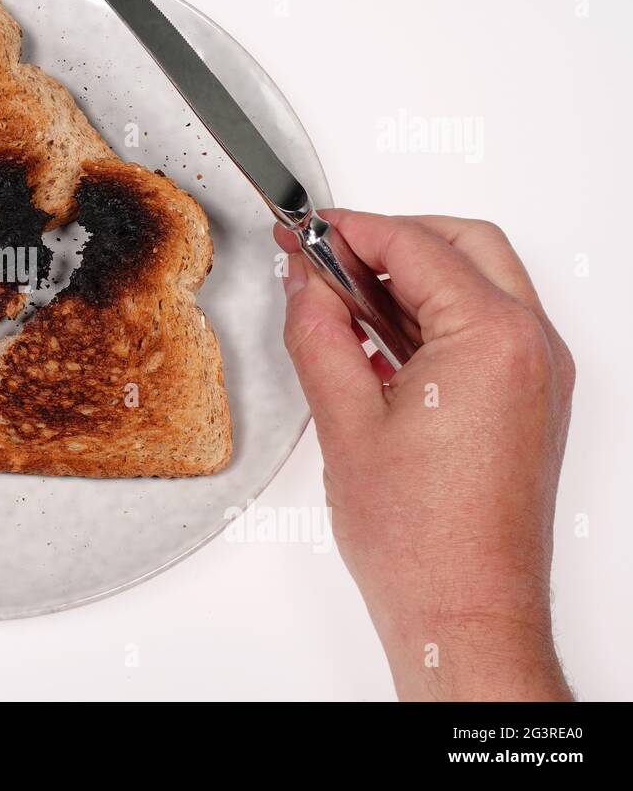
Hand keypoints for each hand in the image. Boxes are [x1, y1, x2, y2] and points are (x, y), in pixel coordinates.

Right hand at [275, 211, 573, 700]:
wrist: (464, 614)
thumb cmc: (423, 541)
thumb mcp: (344, 421)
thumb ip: (318, 333)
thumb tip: (304, 283)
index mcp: (494, 340)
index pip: (416, 246)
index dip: (349, 230)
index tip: (305, 232)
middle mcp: (533, 348)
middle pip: (463, 245)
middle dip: (390, 239)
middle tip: (324, 258)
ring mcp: (539, 375)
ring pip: (480, 281)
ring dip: (412, 278)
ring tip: (342, 304)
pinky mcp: (530, 401)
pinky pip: (486, 327)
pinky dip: (434, 317)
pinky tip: (377, 345)